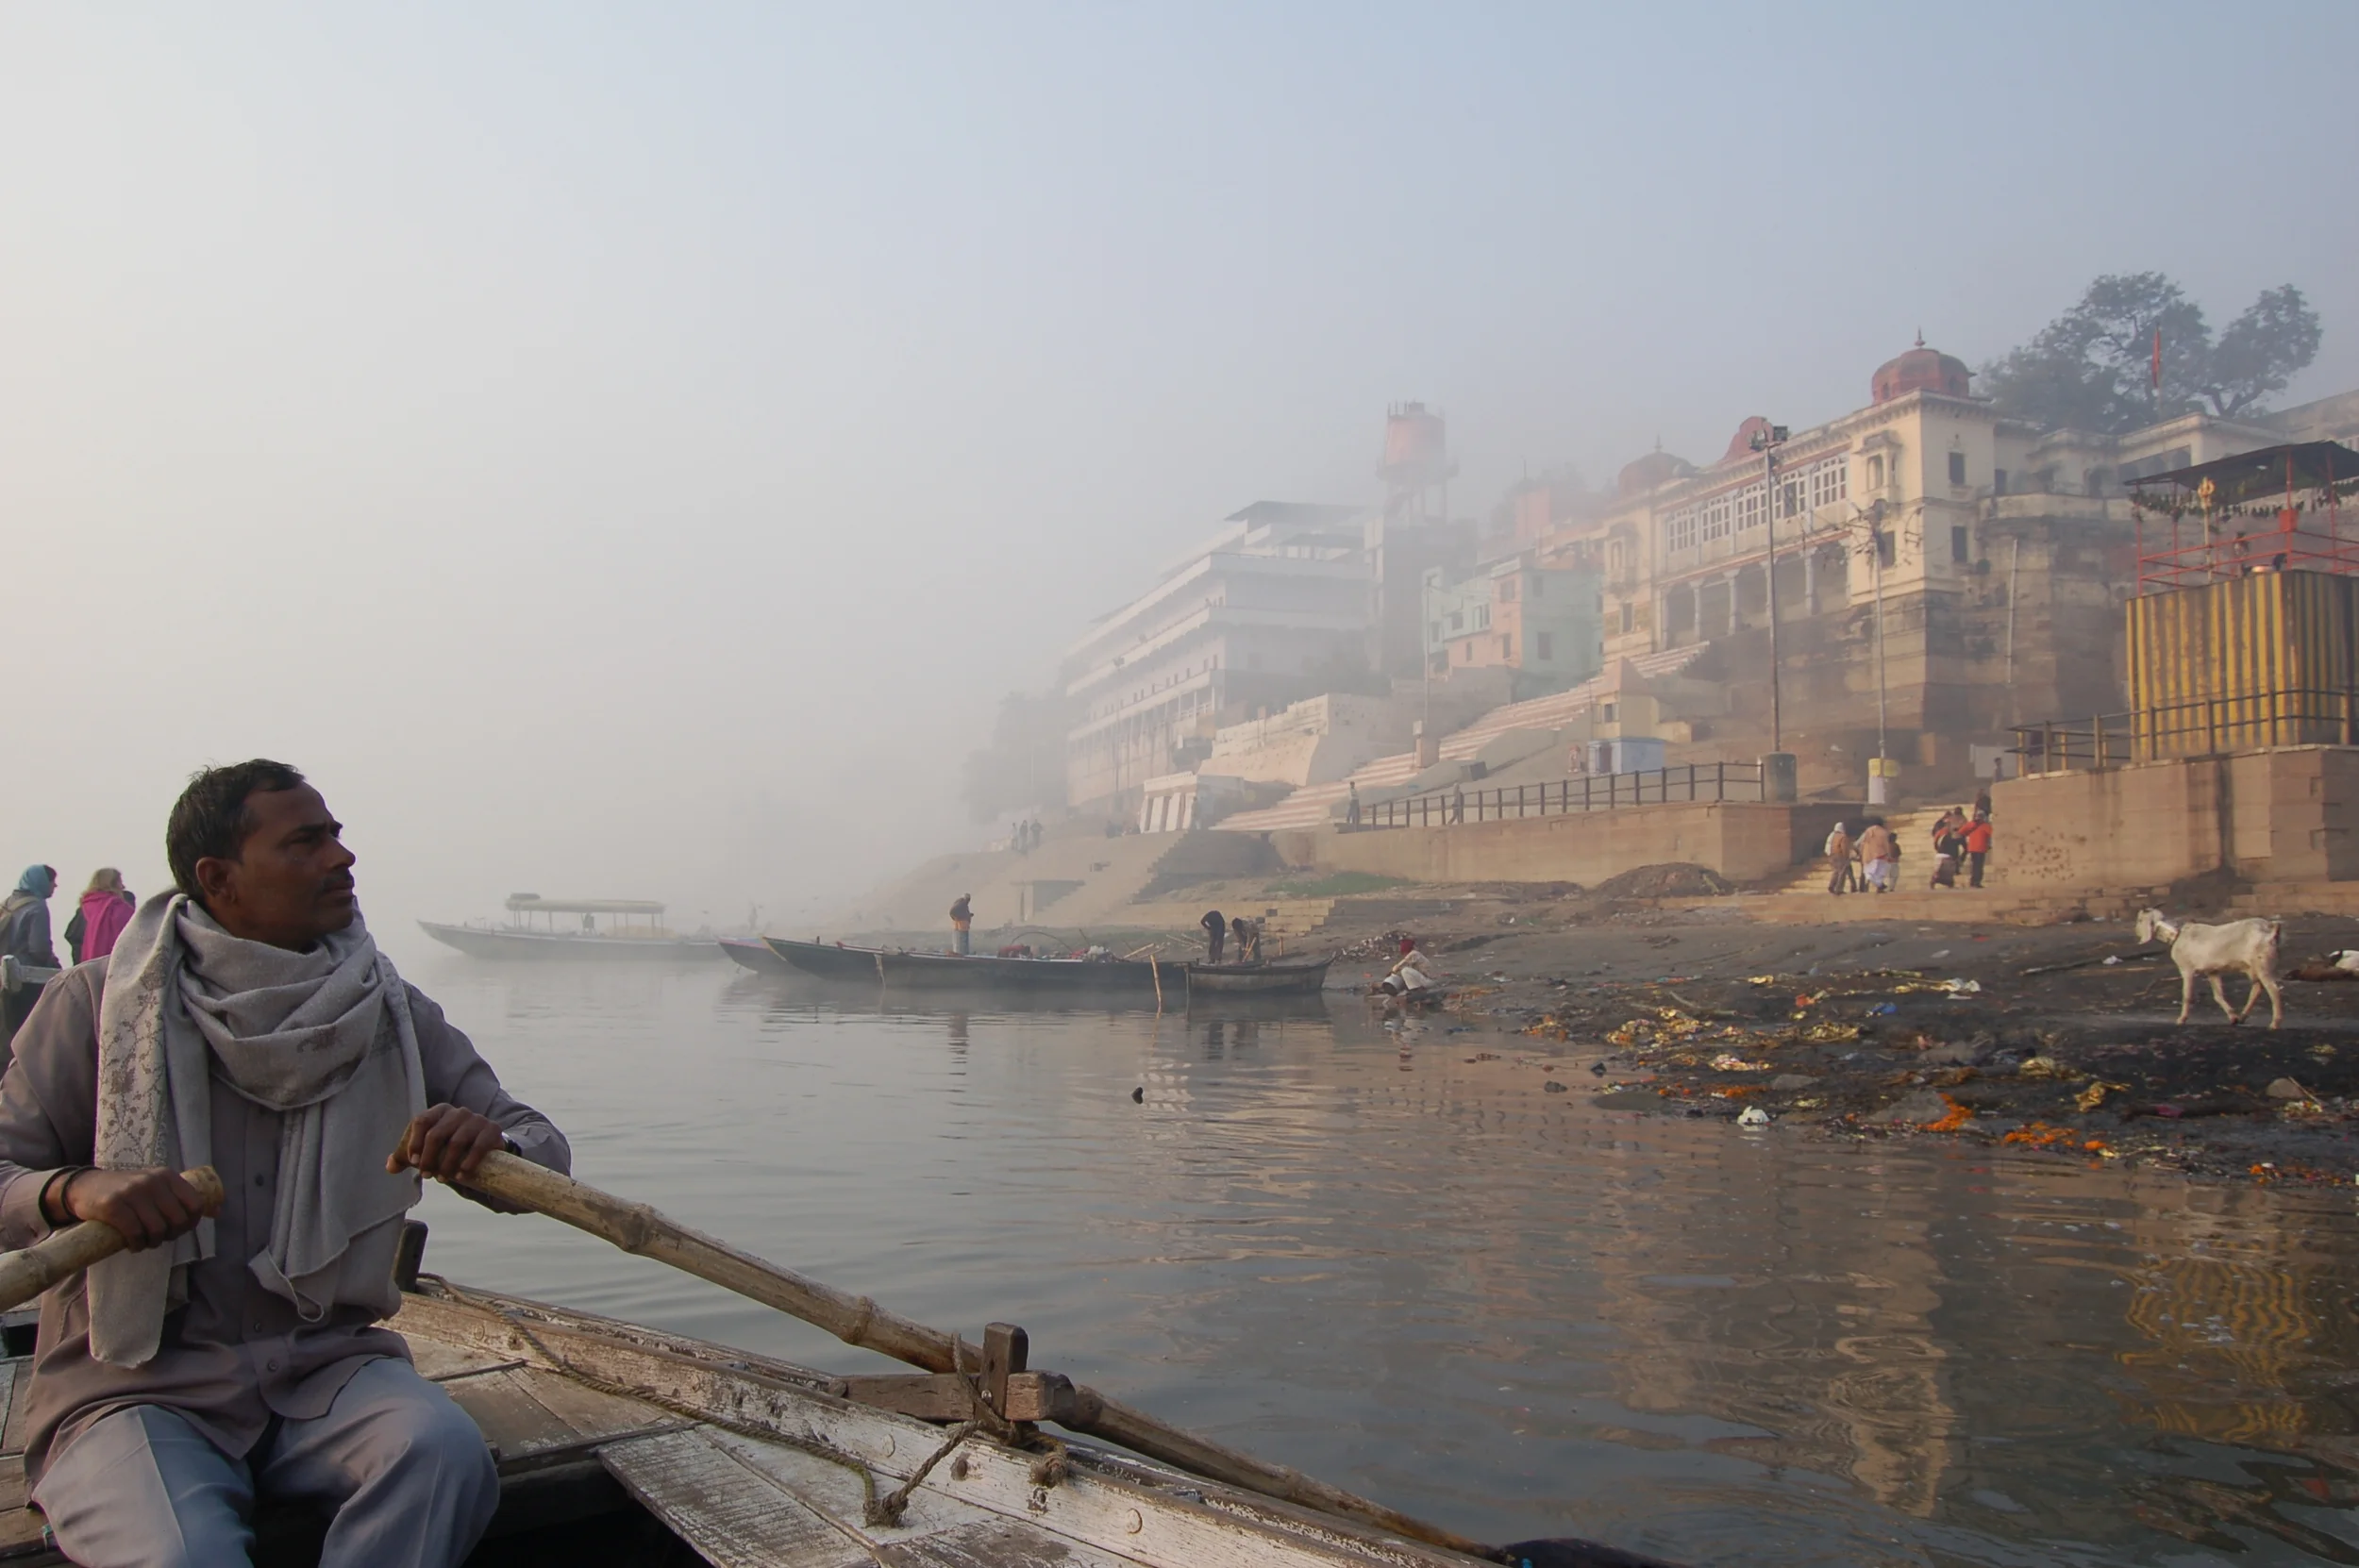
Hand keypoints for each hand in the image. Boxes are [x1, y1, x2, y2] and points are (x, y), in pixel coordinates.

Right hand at [63, 1168, 217, 1250]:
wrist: (84, 1186)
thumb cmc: (127, 1191)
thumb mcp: (156, 1186)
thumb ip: (182, 1197)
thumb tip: (218, 1211)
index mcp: (167, 1176)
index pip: (194, 1204)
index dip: (191, 1223)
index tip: (179, 1230)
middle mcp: (152, 1182)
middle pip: (177, 1220)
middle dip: (172, 1235)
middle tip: (160, 1238)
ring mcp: (132, 1193)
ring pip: (157, 1229)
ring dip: (153, 1243)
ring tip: (145, 1242)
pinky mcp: (113, 1206)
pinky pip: (134, 1233)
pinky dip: (137, 1244)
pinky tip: (133, 1245)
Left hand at [387, 1104, 507, 1182]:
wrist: (485, 1146)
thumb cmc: (450, 1147)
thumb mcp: (427, 1149)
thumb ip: (406, 1156)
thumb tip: (390, 1166)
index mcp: (439, 1111)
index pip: (421, 1121)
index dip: (414, 1142)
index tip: (413, 1162)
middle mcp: (458, 1111)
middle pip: (437, 1134)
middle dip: (429, 1158)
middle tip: (427, 1176)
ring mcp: (477, 1119)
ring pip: (456, 1142)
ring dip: (447, 1164)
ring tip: (443, 1179)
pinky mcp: (492, 1130)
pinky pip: (478, 1146)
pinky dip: (468, 1163)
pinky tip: (461, 1175)